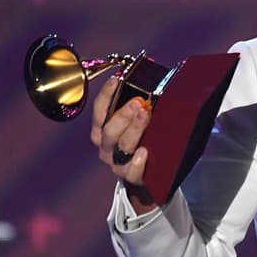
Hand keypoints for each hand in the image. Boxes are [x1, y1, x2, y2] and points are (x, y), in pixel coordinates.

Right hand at [89, 77, 156, 212]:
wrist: (148, 170)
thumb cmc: (144, 138)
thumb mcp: (138, 119)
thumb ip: (140, 105)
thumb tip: (156, 80)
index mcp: (102, 128)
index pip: (99, 109)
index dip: (106, 94)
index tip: (117, 80)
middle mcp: (106, 145)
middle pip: (109, 130)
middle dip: (123, 115)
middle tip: (138, 102)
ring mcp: (116, 162)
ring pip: (121, 146)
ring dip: (133, 130)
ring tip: (145, 116)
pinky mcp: (130, 176)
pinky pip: (131, 171)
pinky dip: (138, 162)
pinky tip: (145, 152)